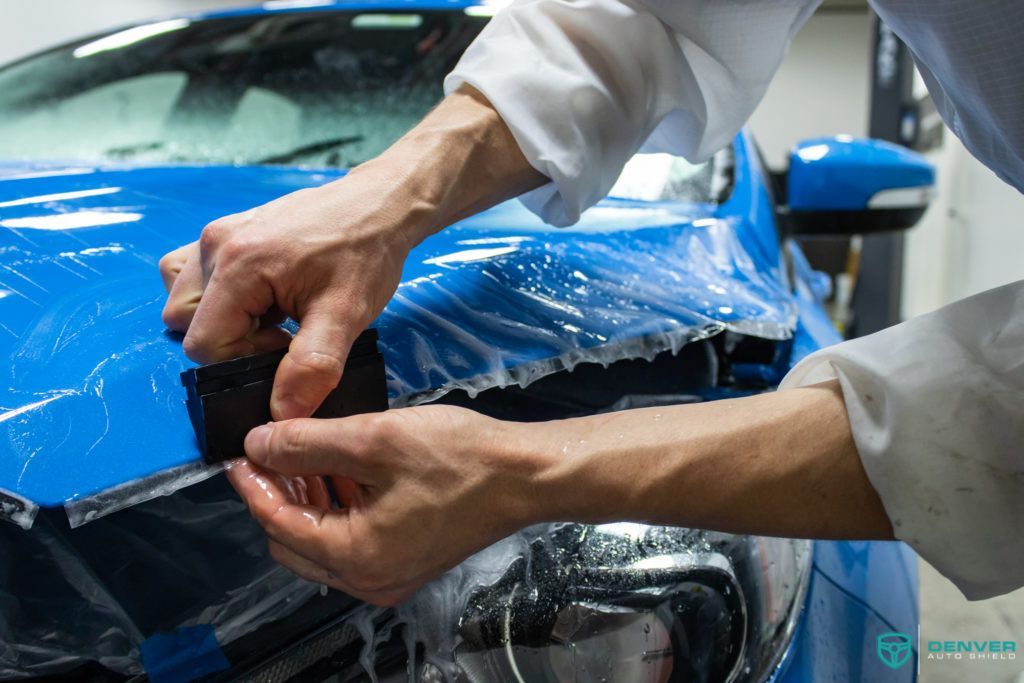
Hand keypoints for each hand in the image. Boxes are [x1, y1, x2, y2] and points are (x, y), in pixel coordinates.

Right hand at [159, 87, 543, 420]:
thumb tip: (282, 416)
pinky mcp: (228, 232)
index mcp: (237, 264)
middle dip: (230, 341)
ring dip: (222, 318)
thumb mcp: (346, 315)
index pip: (204, 345)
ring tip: (272, 312)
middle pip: (186, 323)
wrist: (381, 205)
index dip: (245, 359)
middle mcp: (214, 245)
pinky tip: (264, 295)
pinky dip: (222, 295)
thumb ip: (311, 367)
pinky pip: (196, 274)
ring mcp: (217, 234)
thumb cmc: (366, 253)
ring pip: (186, 298)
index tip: (286, 344)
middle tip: (280, 330)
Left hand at [225, 406, 551, 605]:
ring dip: (307, 501)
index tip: (240, 450)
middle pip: (294, 542)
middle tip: (274, 451)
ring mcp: (390, 576)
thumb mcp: (374, 438)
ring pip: (321, 543)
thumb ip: (308, 443)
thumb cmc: (458, 457)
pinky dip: (337, 509)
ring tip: (306, 454)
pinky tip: (342, 471)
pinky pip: (352, 542)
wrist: (526, 476)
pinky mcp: (408, 562)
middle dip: (277, 496)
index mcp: (357, 557)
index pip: (278, 524)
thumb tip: (256, 445)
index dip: (253, 484)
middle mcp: (369, 580)